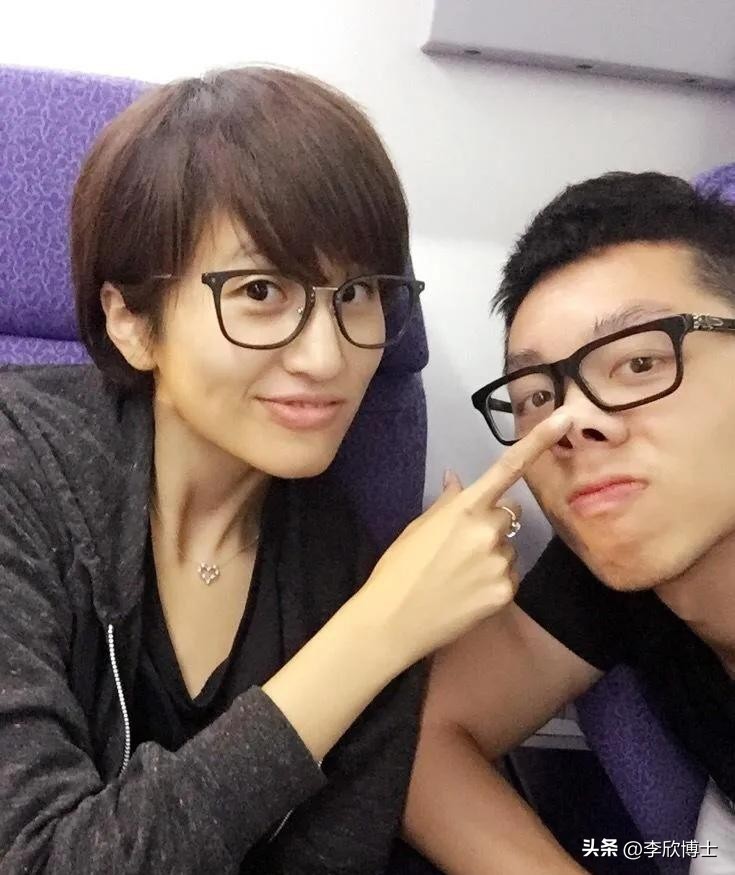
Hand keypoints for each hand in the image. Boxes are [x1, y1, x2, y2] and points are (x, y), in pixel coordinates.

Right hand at [358, 411, 571, 667]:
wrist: (392, 621)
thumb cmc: (398, 569)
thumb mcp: (418, 527)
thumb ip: (446, 503)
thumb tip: (458, 480)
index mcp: (464, 508)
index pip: (507, 467)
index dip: (539, 441)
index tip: (565, 417)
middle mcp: (488, 530)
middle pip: (510, 513)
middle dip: (493, 522)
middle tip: (461, 545)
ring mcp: (500, 562)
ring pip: (510, 547)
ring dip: (493, 553)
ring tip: (459, 574)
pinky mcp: (506, 591)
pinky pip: (510, 575)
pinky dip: (494, 580)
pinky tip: (467, 592)